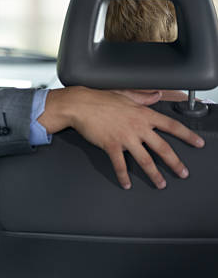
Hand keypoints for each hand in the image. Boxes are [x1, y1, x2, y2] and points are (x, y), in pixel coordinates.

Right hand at [38, 86, 203, 189]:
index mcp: (143, 114)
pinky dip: (123, 176)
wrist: (80, 105)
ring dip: (154, 174)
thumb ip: (143, 97)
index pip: (171, 126)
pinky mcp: (111, 145)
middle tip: (183, 173)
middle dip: (175, 163)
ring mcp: (125, 138)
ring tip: (161, 184)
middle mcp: (138, 127)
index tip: (198, 143)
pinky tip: (127, 184)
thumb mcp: (125, 94)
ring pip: (145, 160)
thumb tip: (157, 95)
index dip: (187, 135)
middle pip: (163, 148)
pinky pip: (120, 165)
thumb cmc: (100, 98)